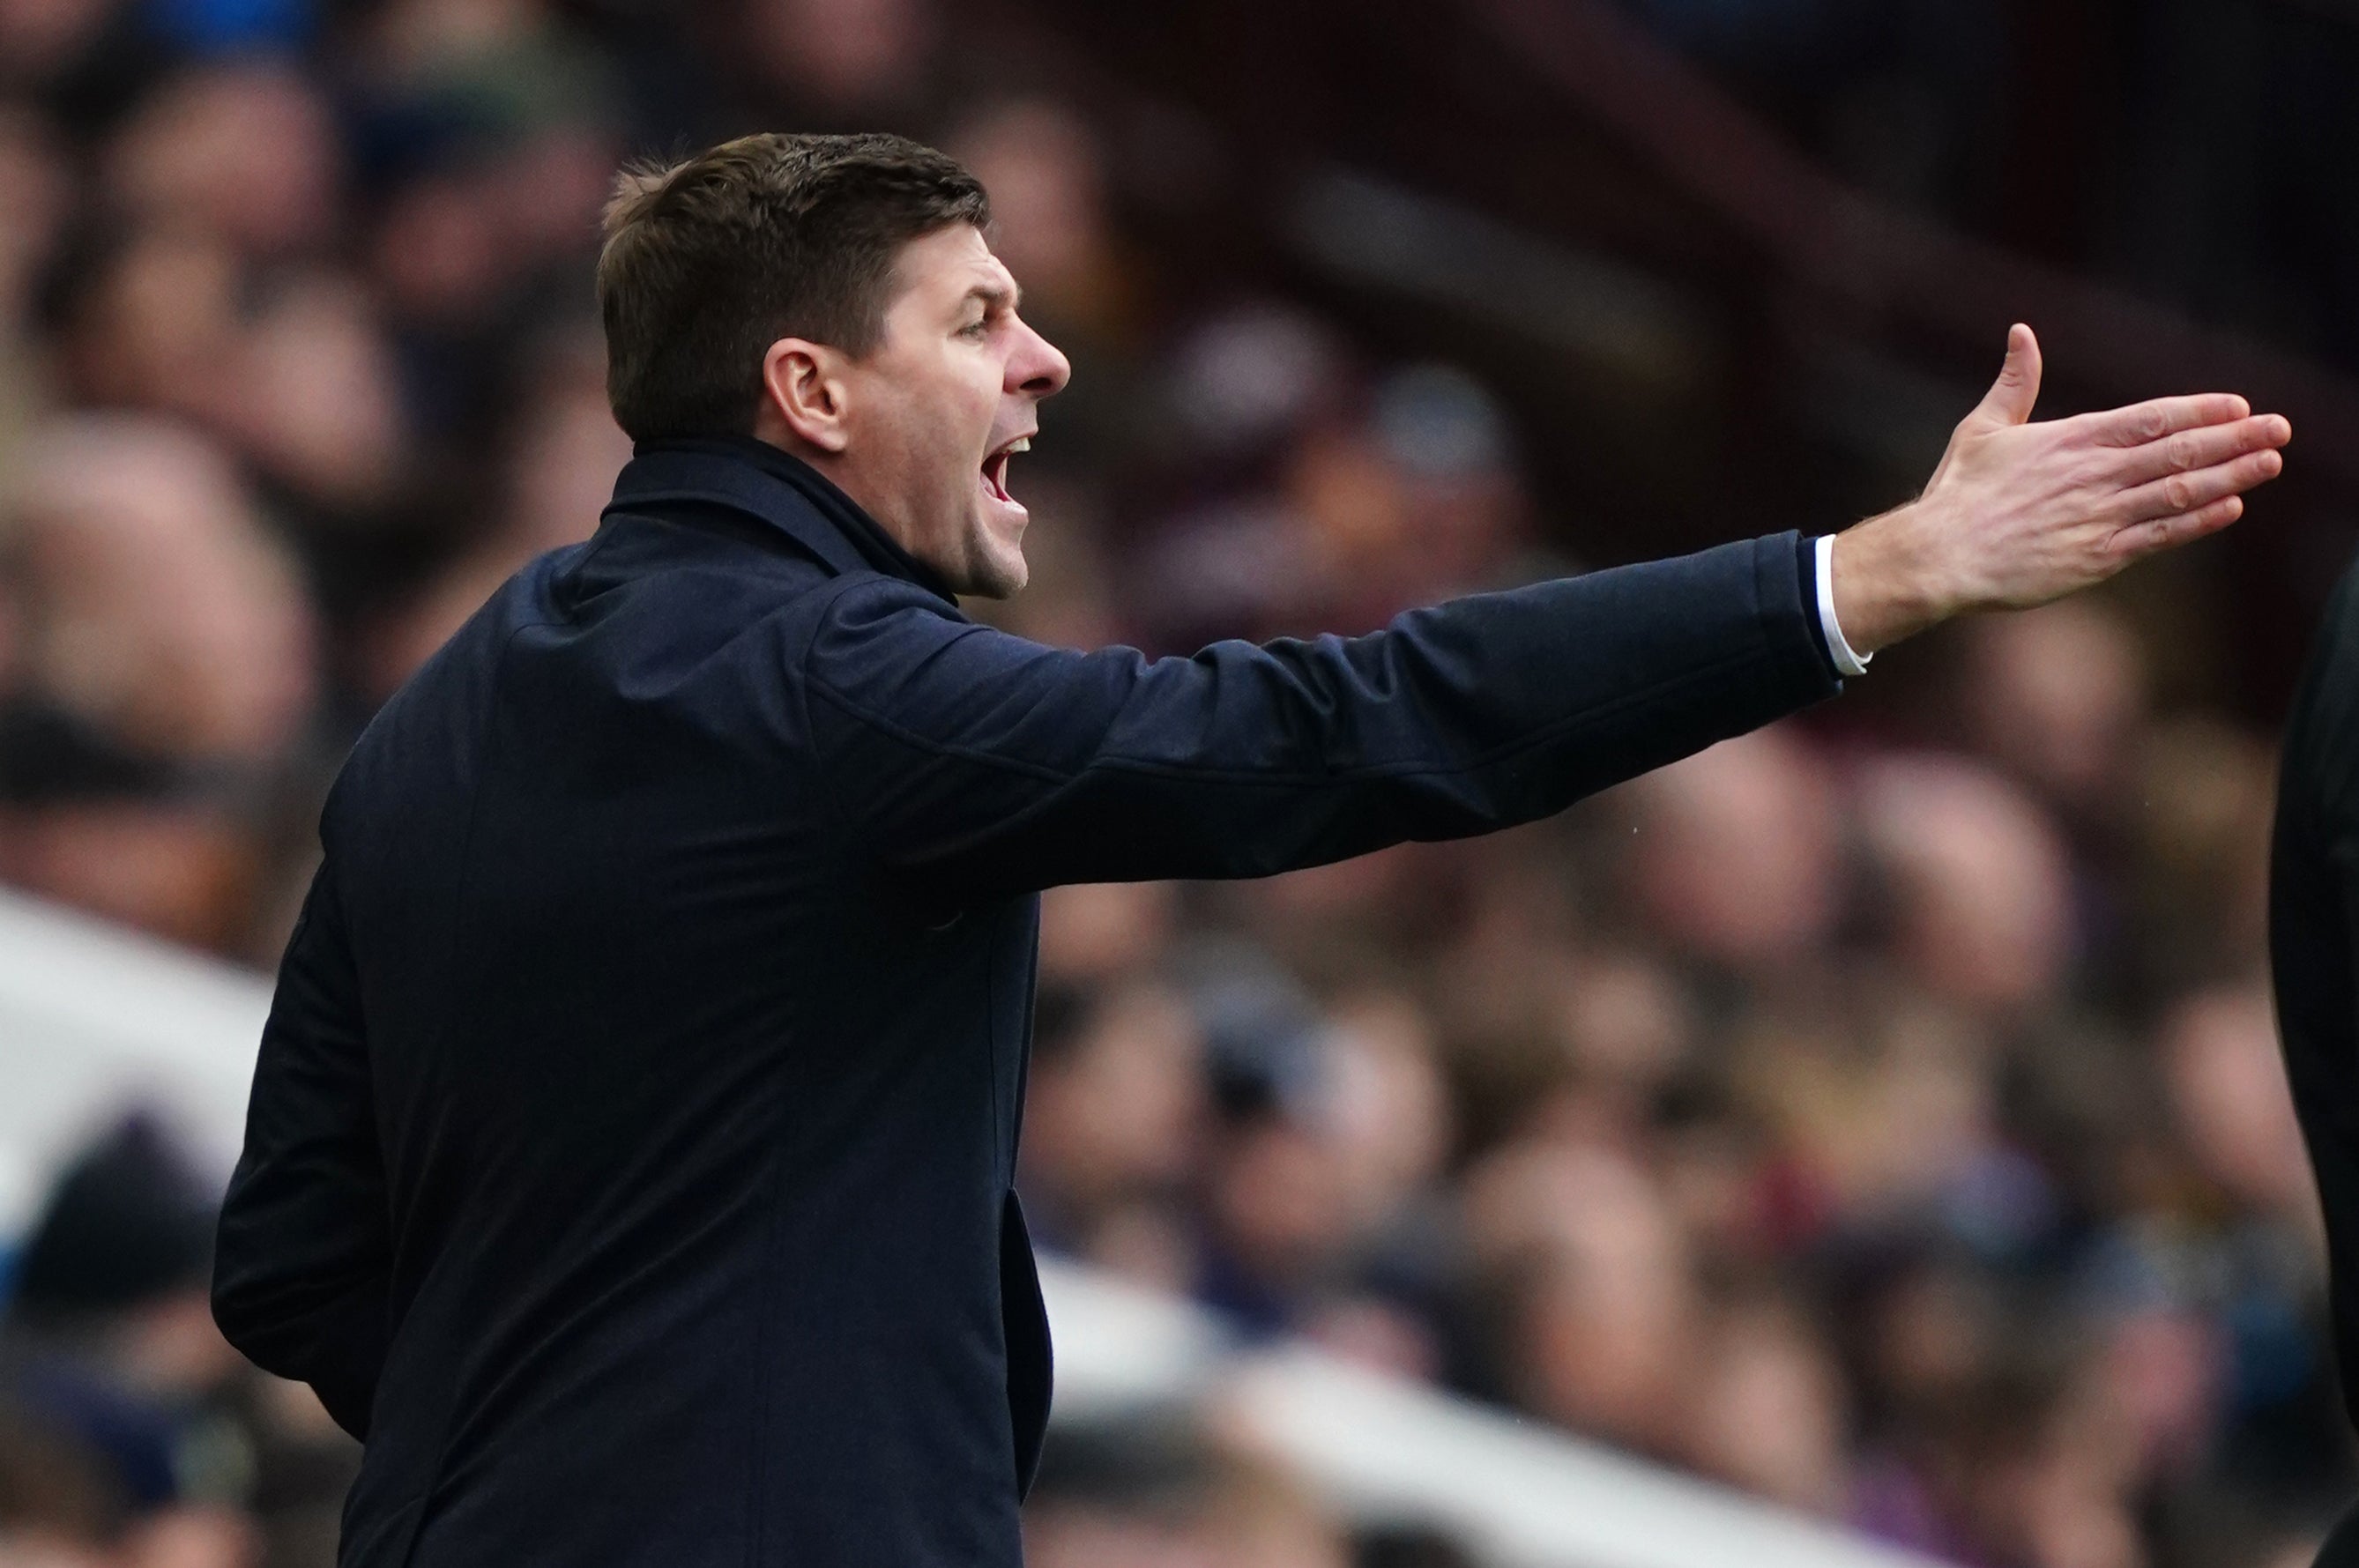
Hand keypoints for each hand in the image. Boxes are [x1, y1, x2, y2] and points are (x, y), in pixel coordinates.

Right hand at [1830, 325, 2290, 654]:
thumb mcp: (1983, 428)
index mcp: (2071, 440)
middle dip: (2235, 438)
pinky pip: (2158, 536)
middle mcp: (2093, 474)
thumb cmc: (1957, 493)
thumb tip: (2022, 332)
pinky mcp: (2096, 558)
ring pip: (2178, 491)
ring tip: (2270, 462)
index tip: (2240, 404)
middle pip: (2178, 451)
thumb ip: (2015, 382)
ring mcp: (2098, 517)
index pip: (2151, 418)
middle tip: (2281, 427)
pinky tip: (2231, 507)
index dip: (2199, 411)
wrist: (1939, 555)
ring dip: (2231, 475)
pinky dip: (2197, 521)